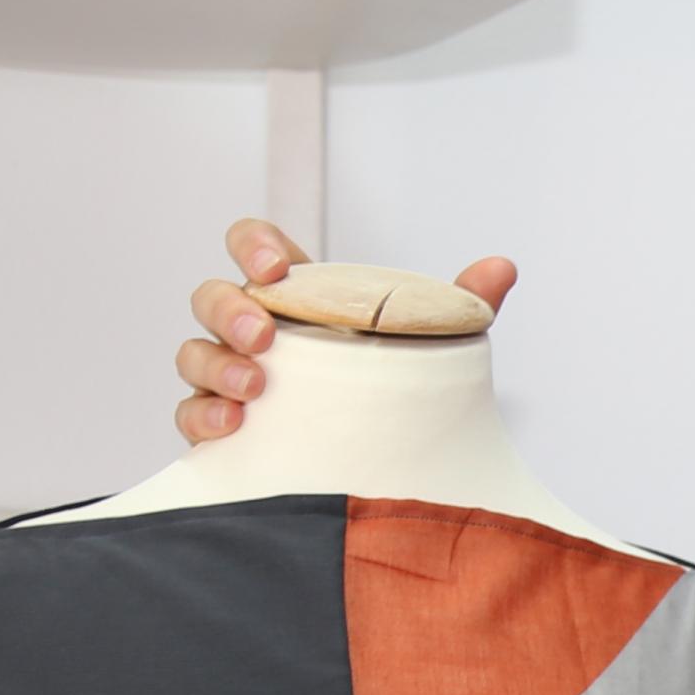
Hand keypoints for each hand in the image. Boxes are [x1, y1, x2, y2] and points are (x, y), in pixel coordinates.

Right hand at [174, 219, 518, 443]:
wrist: (380, 449)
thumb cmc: (389, 375)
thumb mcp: (427, 338)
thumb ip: (460, 302)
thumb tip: (504, 268)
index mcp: (294, 292)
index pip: (253, 245)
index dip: (253, 245)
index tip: (278, 268)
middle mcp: (251, 325)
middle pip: (211, 297)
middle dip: (231, 310)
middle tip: (266, 336)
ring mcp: (228, 371)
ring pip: (193, 354)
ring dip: (216, 366)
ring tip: (255, 388)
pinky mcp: (219, 421)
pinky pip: (190, 413)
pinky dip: (203, 416)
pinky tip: (231, 426)